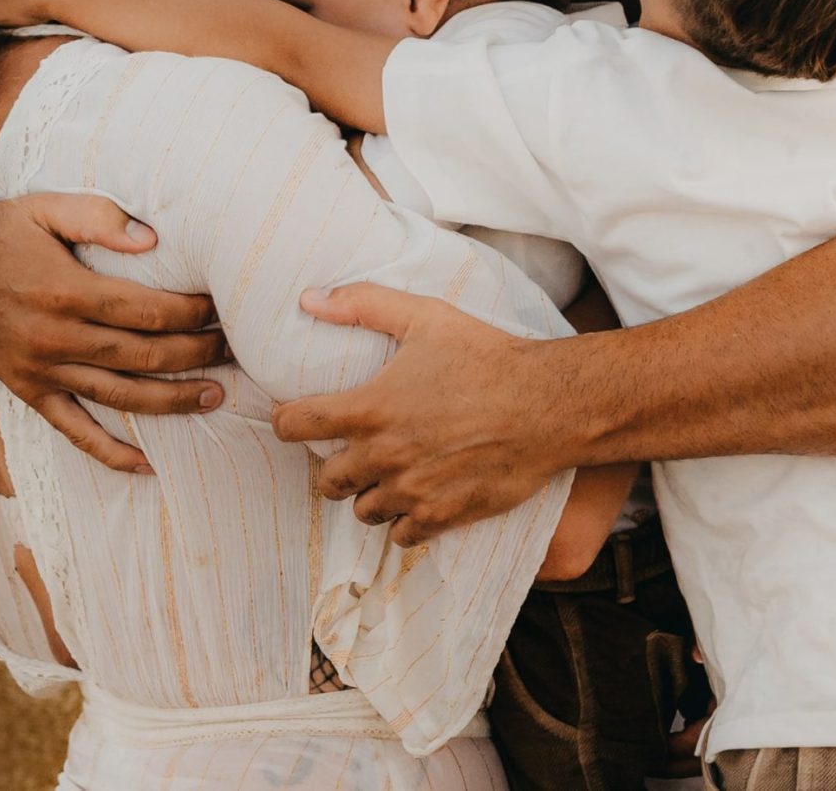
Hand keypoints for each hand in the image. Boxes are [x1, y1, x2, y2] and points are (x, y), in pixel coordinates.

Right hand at [0, 190, 227, 472]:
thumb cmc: (0, 231)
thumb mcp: (45, 207)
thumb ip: (99, 218)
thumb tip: (153, 239)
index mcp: (65, 292)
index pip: (145, 311)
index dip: (190, 312)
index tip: (220, 307)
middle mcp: (55, 338)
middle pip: (142, 356)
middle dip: (196, 354)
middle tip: (234, 348)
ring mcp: (41, 371)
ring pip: (119, 396)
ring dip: (172, 401)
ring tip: (215, 397)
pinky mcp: (28, 391)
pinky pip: (73, 430)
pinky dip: (109, 453)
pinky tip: (146, 467)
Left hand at [271, 283, 569, 544]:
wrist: (548, 404)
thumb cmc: (487, 356)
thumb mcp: (425, 317)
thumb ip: (363, 305)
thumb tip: (308, 299)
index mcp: (369, 409)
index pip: (295, 426)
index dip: (287, 422)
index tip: (297, 419)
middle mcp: (383, 455)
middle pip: (326, 481)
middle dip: (333, 467)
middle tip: (352, 452)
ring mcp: (412, 490)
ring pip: (363, 511)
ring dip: (369, 495)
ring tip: (389, 475)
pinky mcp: (442, 515)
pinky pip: (401, 536)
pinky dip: (404, 521)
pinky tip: (417, 499)